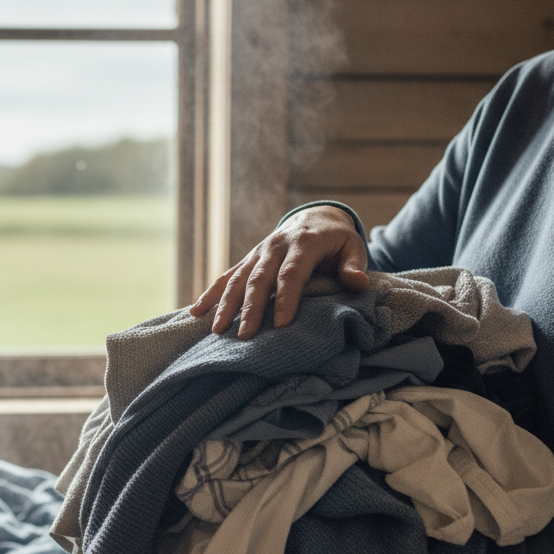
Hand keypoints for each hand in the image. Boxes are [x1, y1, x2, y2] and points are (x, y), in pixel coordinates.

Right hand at [190, 206, 369, 338]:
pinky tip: (195, 313)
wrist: (315, 217)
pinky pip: (226, 277)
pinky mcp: (247, 261)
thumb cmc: (336, 240)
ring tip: (217, 330)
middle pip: (259, 279)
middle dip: (251, 308)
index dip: (286, 298)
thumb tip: (357, 283)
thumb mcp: (352, 247)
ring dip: (225, 305)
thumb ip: (354, 265)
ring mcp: (257, 253)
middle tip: (246, 335)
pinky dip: (210, 294)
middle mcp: (275, 246)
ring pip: (238, 279)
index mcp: (303, 242)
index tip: (282, 324)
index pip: (291, 273)